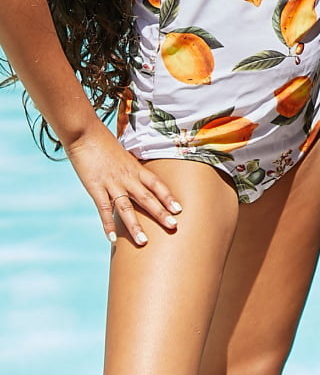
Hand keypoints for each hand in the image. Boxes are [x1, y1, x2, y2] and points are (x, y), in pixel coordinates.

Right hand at [64, 124, 181, 245]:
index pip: (156, 184)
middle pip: (147, 198)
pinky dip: (108, 224)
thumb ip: (129, 168)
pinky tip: (112, 239)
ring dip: (135, 226)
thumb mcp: (122, 155)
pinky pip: (104, 209)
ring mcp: (111, 183)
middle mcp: (127, 177)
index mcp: (135, 167)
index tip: (179, 209)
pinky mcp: (95, 188)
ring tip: (144, 241)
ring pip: (127, 208)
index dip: (168, 196)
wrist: (85, 133)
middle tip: (173, 226)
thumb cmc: (103, 142)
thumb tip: (135, 177)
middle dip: (160, 213)